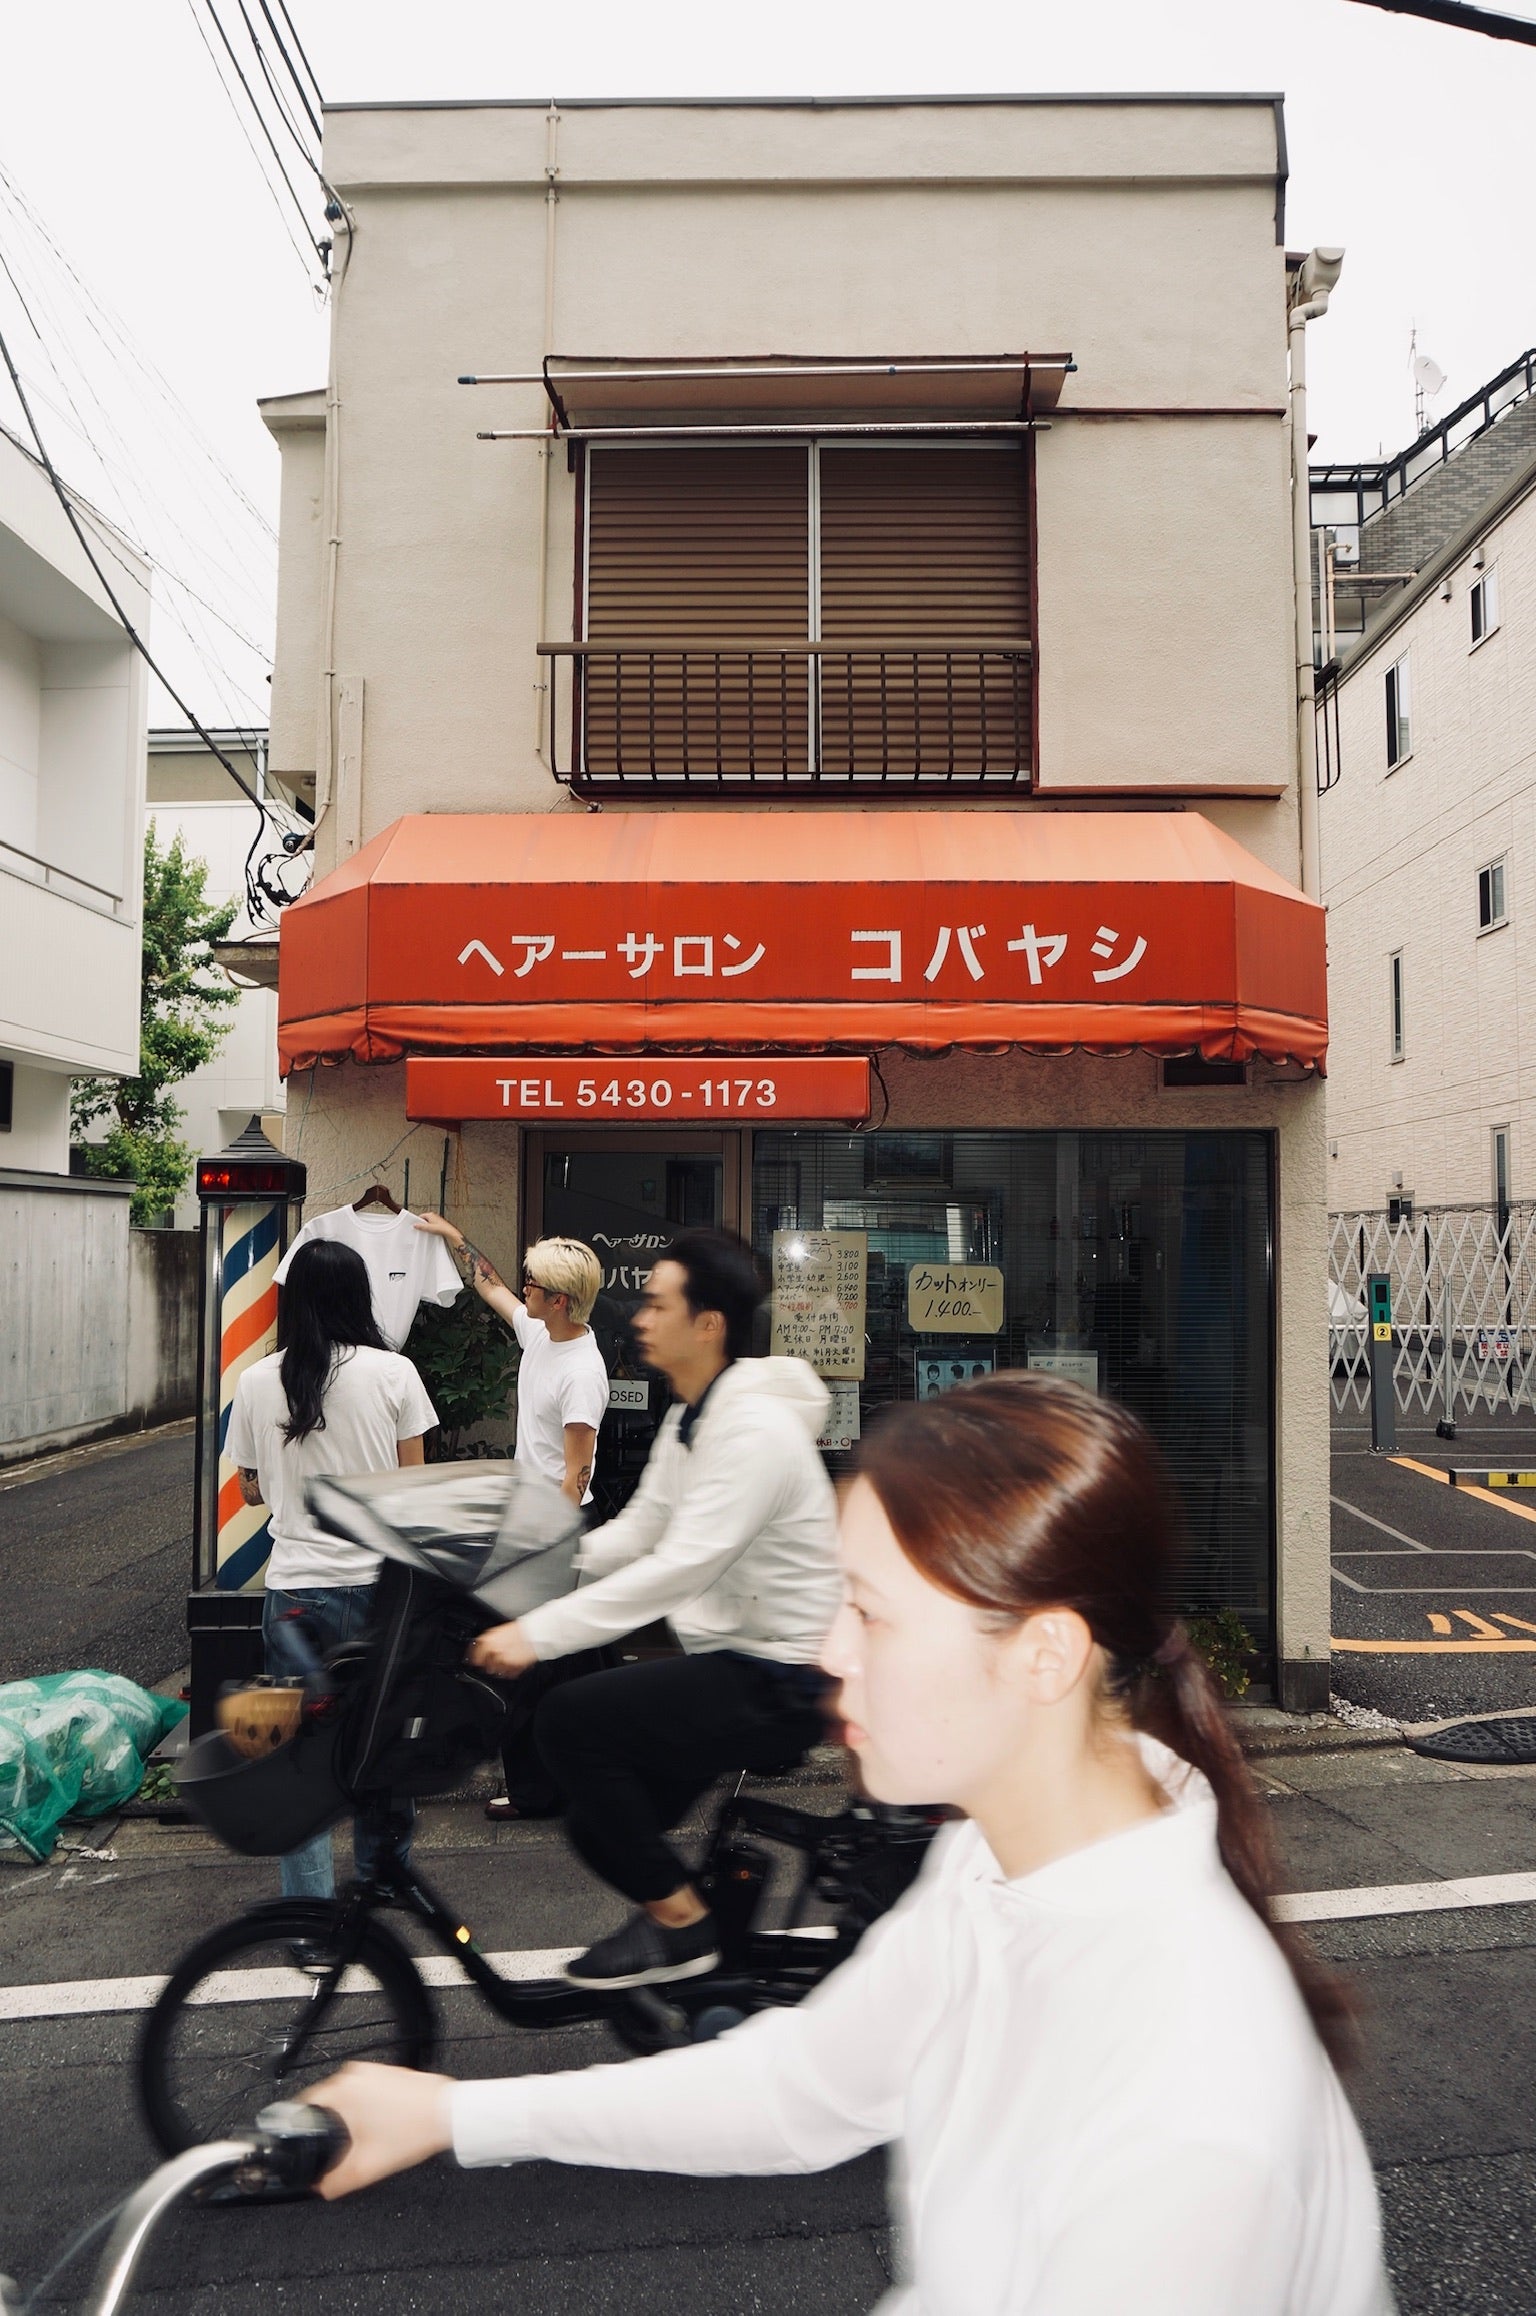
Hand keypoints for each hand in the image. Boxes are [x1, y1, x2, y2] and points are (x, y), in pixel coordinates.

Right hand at [305, 2060, 455, 2198]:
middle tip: (336, 2143)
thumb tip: (320, 2188)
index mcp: (342, 2091)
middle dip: (327, 2121)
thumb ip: (335, 2182)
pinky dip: (365, 2104)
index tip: (304, 2136)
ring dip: (347, 2112)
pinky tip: (379, 2122)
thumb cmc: (414, 2130)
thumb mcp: (366, 2167)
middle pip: (326, 2099)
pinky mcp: (388, 2072)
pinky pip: (364, 2088)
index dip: (302, 2123)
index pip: (305, 2102)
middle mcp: (355, 2075)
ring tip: (361, 2134)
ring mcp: (373, 2070)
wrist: (446, 2114)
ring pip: (346, 2093)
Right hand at [414, 1211, 462, 1247]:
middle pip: (425, 1219)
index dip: (418, 1221)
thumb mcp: (428, 1228)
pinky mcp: (439, 1223)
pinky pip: (432, 1224)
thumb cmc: (441, 1228)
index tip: (416, 1225)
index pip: (421, 1216)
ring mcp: (437, 1219)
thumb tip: (415, 1225)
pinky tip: (432, 1231)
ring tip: (427, 1230)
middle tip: (421, 1228)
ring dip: (427, 1226)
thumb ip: (421, 1226)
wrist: (449, 1232)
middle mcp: (434, 1215)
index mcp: (430, 1214)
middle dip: (422, 1223)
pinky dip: (431, 1227)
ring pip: (429, 1222)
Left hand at [468, 1621, 538, 1677]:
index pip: (476, 1650)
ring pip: (496, 1670)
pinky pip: (508, 1674)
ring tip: (506, 1664)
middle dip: (488, 1665)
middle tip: (492, 1663)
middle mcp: (494, 1650)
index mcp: (489, 1639)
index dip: (474, 1657)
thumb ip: (493, 1640)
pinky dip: (510, 1672)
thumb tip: (489, 1645)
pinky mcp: (513, 1667)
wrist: (536, 1632)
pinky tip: (514, 1666)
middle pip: (486, 1664)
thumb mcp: (503, 1630)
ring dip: (499, 1669)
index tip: (474, 1660)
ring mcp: (503, 1660)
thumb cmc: (522, 1629)